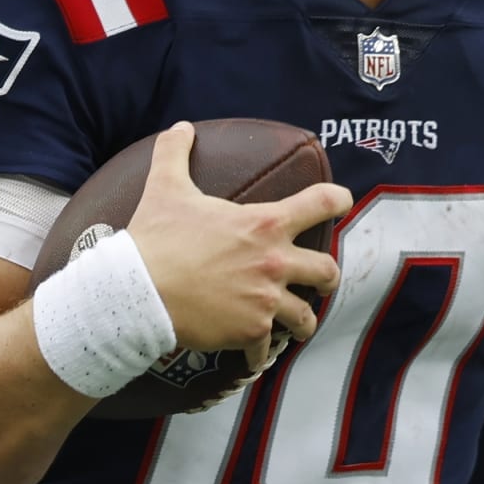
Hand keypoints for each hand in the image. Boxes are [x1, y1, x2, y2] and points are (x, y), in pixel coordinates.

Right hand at [127, 123, 347, 363]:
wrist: (139, 292)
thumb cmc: (155, 239)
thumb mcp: (166, 188)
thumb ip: (175, 153)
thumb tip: (179, 127)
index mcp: (265, 224)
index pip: (322, 202)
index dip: (338, 200)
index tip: (344, 202)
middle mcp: (275, 262)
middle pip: (327, 270)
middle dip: (326, 276)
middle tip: (319, 278)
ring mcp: (266, 300)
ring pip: (306, 317)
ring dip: (302, 320)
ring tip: (296, 323)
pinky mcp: (250, 331)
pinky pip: (267, 349)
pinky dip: (260, 353)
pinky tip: (253, 355)